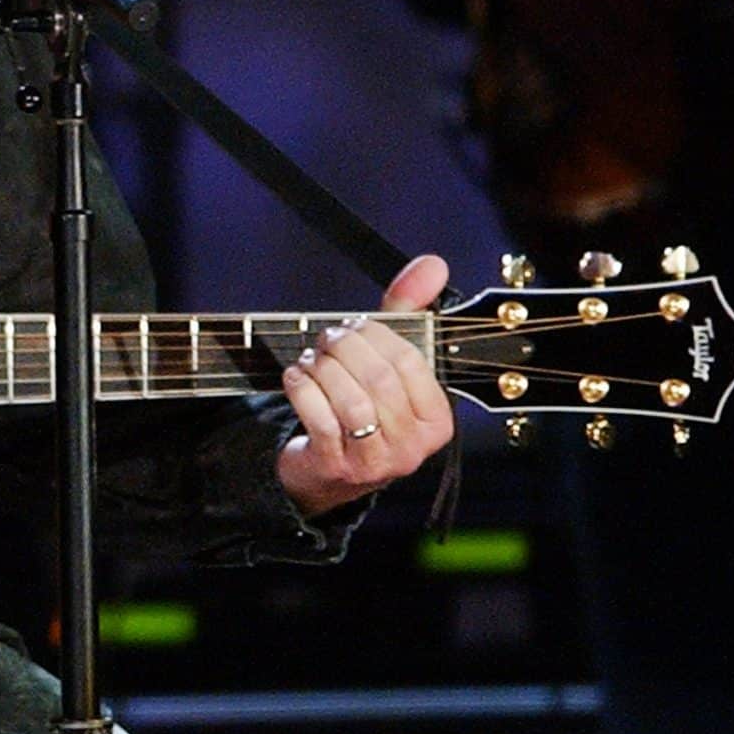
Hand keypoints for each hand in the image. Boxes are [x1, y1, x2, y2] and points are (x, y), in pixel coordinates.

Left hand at [276, 254, 454, 516]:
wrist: (328, 468)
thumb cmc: (365, 407)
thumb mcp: (388, 360)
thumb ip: (407, 311)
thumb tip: (432, 264)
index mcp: (436, 420)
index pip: (411, 362)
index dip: (377, 334)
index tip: (356, 325)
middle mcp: (413, 446)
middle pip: (380, 380)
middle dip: (346, 347)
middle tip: (328, 337)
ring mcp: (375, 461)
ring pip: (352, 401)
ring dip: (324, 368)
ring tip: (312, 358)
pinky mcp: (336, 467)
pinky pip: (320, 420)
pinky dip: (303, 389)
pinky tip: (296, 376)